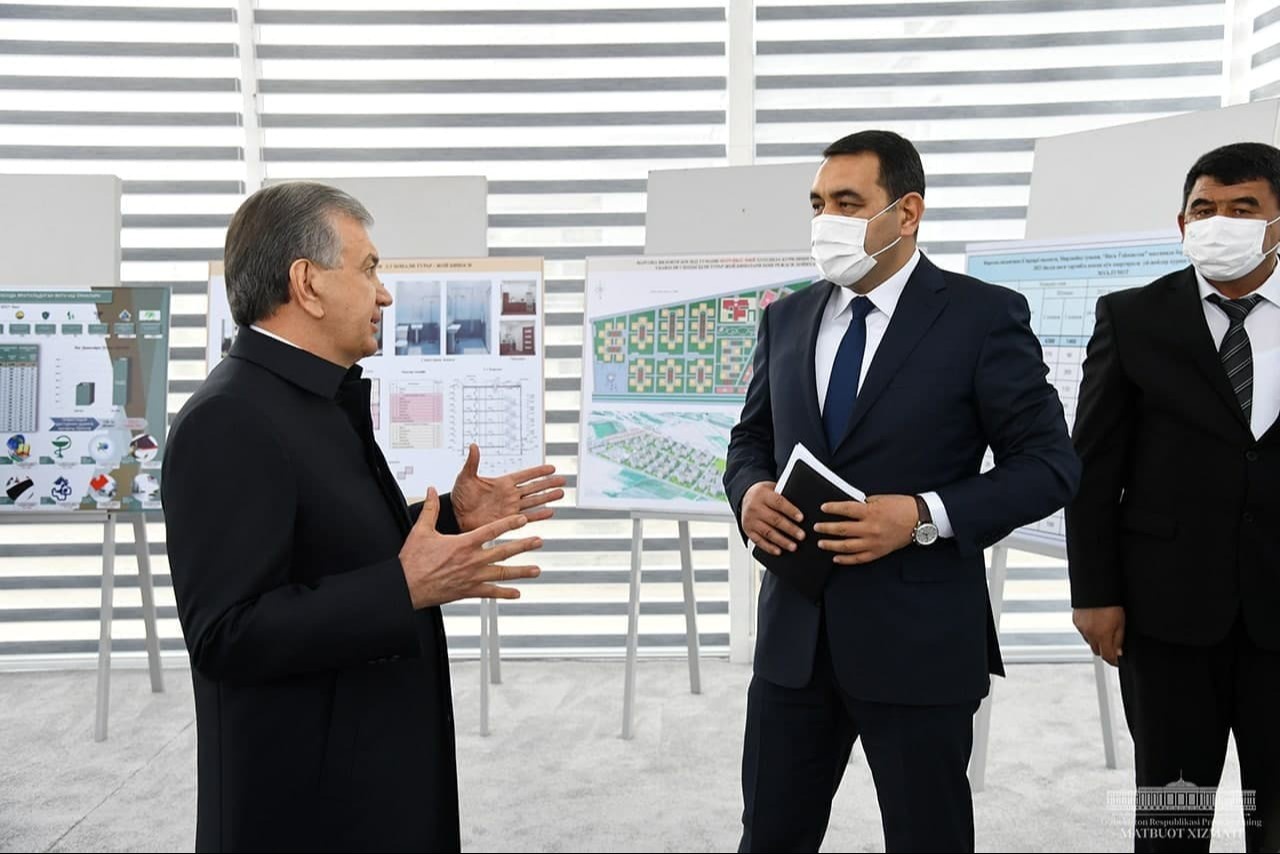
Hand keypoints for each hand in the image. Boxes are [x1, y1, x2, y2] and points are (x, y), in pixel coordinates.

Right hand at [399, 487, 543, 608]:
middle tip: (538, 541)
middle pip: (504, 551)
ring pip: (502, 573)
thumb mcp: (421, 530)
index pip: (492, 530)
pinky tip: (516, 593)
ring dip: (521, 571)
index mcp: (463, 543)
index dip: (510, 524)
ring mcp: (472, 577)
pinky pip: (491, 593)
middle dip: (523, 546)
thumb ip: (430, 509)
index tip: (524, 520)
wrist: (406, 587)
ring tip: (536, 570)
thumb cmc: (413, 561)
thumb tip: (430, 491)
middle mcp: (472, 561)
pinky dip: (505, 593)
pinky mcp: (468, 591)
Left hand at [451, 443, 565, 532]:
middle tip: (563, 480)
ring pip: (534, 501)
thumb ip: (472, 463)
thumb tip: (474, 446)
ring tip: (560, 494)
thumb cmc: (459, 496)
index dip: (538, 471)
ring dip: (547, 498)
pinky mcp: (508, 519)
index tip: (551, 468)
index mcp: (502, 483)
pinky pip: (527, 517)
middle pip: (534, 487)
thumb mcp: (465, 477)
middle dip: (548, 483)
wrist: (456, 516)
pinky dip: (538, 515)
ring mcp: (510, 507)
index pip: (524, 475)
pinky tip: (550, 512)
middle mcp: (510, 494)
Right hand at [741, 481, 804, 555]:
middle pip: (775, 519)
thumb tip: (802, 506)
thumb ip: (783, 496)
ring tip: (793, 546)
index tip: (801, 518)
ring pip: (768, 532)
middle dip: (790, 529)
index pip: (778, 503)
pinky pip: (759, 541)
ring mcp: (750, 520)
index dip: (790, 511)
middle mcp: (754, 507)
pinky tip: (779, 551)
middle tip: (801, 535)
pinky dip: (769, 547)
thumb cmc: (763, 495)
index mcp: (762, 494)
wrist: (745, 497)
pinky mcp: (748, 530)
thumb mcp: (772, 489)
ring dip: (782, 541)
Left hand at [813, 494, 916, 564]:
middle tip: (816, 527)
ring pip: (847, 546)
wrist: (919, 520)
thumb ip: (863, 503)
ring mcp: (873, 542)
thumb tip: (847, 507)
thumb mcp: (880, 499)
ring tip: (821, 543)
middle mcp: (870, 528)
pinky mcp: (878, 552)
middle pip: (842, 529)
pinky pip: (858, 558)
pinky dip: (845, 559)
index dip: (832, 508)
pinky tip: (835, 558)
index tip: (822, 508)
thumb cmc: (901, 506)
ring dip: (831, 545)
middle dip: (826, 528)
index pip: (846, 509)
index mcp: (871, 512)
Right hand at [1073, 606, 1124, 666]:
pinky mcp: (1076, 621)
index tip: (1118, 660)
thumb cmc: (1111, 602)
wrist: (1095, 587)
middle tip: (1112, 646)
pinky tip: (1095, 624)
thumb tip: (1118, 652)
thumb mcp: (1121, 622)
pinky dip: (1089, 631)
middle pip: (1097, 651)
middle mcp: (1090, 633)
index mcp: (1102, 635)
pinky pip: (1083, 632)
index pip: (1108, 657)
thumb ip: (1119, 639)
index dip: (1114, 661)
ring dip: (1096, 641)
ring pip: (1089, 641)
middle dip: (1105, 651)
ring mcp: (1081, 627)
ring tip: (1104, 631)